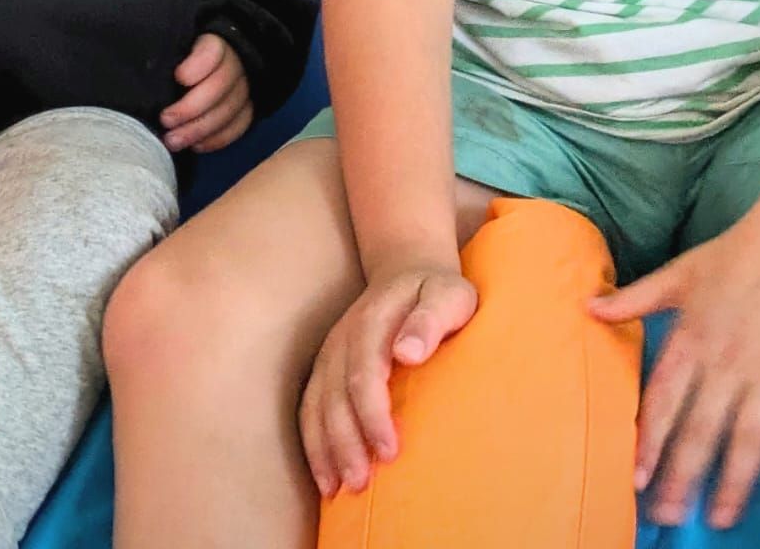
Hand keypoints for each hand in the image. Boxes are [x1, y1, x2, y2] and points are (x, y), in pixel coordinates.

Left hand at [161, 33, 251, 151]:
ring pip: (230, 109)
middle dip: (192, 106)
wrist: (205, 69)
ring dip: (200, 129)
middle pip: (221, 84)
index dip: (199, 65)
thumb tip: (135, 58)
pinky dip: (217, 139)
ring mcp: (244, 88)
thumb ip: (160, 52)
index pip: (214, 51)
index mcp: (215, 42)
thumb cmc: (178, 58)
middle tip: (165, 120)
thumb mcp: (169, 45)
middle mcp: (235, 64)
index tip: (179, 77)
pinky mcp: (247, 110)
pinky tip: (196, 146)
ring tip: (173, 141)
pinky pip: (239, 126)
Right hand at [299, 265, 476, 496]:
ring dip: (324, 448)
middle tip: (360, 482)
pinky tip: (325, 477)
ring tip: (338, 489)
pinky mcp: (327, 367)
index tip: (390, 451)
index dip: (372, 414)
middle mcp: (344, 338)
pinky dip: (312, 443)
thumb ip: (431, 319)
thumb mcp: (449, 296)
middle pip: (335, 395)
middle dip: (344, 442)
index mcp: (373, 320)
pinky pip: (310, 407)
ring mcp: (331, 353)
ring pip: (317, 405)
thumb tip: (406, 353)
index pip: (365, 373)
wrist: (409, 269)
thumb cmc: (438, 292)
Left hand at [589, 217, 759, 530]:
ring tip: (720, 518)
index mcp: (691, 338)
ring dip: (732, 483)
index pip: (663, 401)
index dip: (649, 442)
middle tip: (669, 516)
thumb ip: (635, 298)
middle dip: (683, 478)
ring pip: (747, 440)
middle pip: (701, 431)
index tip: (637, 480)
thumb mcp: (678, 272)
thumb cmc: (734, 254)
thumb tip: (588, 306)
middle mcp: (726, 362)